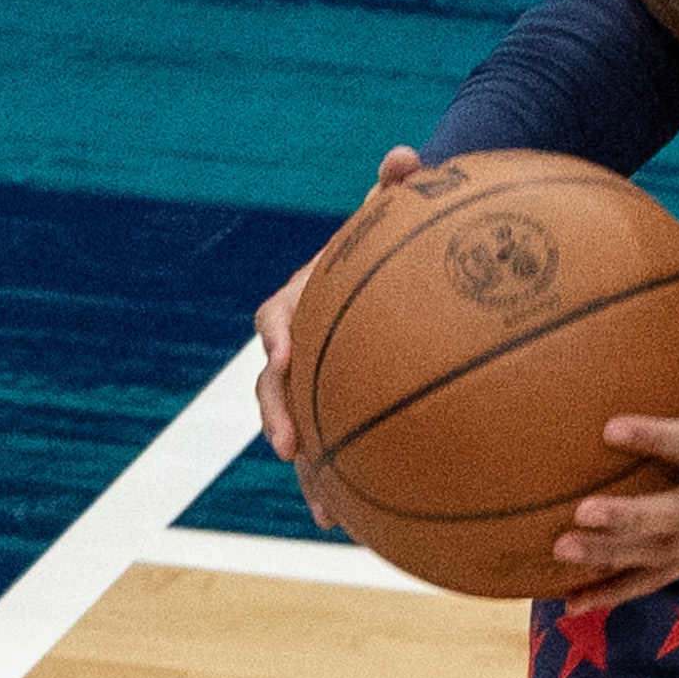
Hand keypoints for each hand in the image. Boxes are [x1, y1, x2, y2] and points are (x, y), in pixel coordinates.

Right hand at [259, 145, 417, 522]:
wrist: (393, 269)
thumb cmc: (391, 240)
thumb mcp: (394, 211)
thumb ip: (397, 185)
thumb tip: (404, 154)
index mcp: (300, 300)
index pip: (275, 321)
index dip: (277, 343)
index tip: (284, 361)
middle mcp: (299, 345)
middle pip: (274, 387)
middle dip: (278, 418)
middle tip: (290, 449)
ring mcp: (316, 381)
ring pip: (303, 428)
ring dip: (310, 470)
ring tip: (323, 508)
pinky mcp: (342, 406)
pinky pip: (340, 448)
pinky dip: (348, 484)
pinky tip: (365, 523)